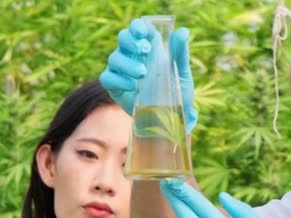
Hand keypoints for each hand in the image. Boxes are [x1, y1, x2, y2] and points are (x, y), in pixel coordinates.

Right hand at [99, 18, 197, 132]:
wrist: (174, 118)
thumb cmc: (178, 91)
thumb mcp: (182, 72)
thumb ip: (180, 53)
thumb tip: (183, 31)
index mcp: (149, 47)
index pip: (138, 29)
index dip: (137, 26)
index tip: (143, 32)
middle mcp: (133, 56)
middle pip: (122, 39)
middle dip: (131, 42)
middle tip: (145, 50)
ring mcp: (122, 72)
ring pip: (114, 58)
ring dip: (127, 64)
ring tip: (143, 74)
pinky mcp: (115, 88)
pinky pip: (107, 78)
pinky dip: (118, 80)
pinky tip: (132, 87)